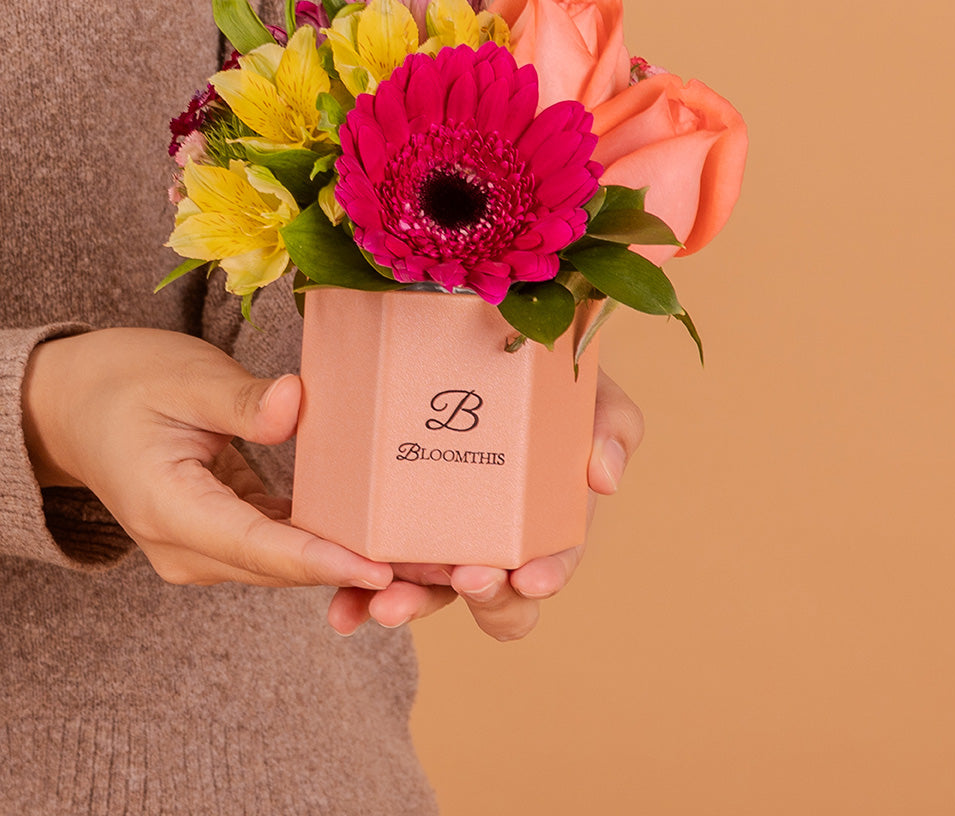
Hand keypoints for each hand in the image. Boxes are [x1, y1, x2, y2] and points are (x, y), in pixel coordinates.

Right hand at [22, 327, 392, 590]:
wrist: (74, 406)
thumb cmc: (125, 383)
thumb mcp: (183, 378)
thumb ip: (240, 400)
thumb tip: (296, 405)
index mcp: (170, 510)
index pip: (258, 546)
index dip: (322, 562)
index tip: (381, 569)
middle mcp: (186, 547)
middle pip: (282, 568)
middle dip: (354, 572)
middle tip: (429, 566)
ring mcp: (203, 547)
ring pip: (286, 564)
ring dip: (349, 561)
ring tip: (422, 556)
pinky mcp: (222, 533)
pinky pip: (281, 544)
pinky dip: (327, 541)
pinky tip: (382, 532)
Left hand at [326, 368, 642, 638]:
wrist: (479, 344)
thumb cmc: (545, 382)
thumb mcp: (589, 396)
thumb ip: (612, 427)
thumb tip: (605, 477)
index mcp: (543, 525)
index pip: (549, 567)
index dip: (545, 579)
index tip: (531, 576)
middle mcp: (491, 543)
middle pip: (495, 599)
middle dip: (484, 600)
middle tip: (466, 577)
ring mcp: (439, 540)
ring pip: (428, 596)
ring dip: (410, 609)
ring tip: (385, 607)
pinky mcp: (389, 527)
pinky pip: (375, 573)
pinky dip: (360, 599)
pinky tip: (342, 611)